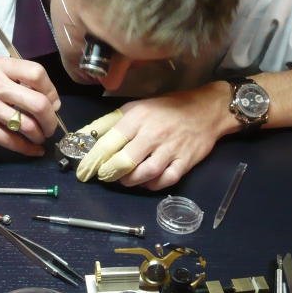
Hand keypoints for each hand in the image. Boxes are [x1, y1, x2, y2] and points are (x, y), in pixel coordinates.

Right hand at [0, 56, 60, 155]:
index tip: (52, 103)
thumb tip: (52, 103)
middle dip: (50, 119)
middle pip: (38, 102)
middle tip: (49, 126)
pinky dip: (28, 149)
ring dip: (39, 135)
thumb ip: (19, 82)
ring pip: (27, 124)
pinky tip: (33, 150)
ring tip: (39, 137)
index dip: (51, 91)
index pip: (37, 73)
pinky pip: (13, 141)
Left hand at [76, 82, 237, 189]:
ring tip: (122, 179)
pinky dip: (151, 185)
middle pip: (124, 161)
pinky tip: (144, 182)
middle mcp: (153, 134)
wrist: (208, 110)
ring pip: (143, 174)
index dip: (93, 160)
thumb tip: (85, 135)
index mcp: (138, 117)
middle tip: (104, 176)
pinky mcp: (185, 162)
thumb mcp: (137, 107)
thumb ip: (111, 122)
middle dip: (108, 173)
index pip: (109, 142)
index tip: (84, 171)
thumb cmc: (168, 108)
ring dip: (128, 181)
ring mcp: (171, 149)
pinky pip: (165, 180)